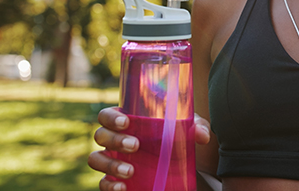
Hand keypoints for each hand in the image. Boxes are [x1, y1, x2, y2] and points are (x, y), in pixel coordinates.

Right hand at [87, 108, 214, 190]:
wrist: (173, 163)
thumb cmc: (173, 137)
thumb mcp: (186, 128)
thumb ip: (196, 127)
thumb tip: (202, 135)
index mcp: (125, 121)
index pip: (107, 115)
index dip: (111, 117)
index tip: (127, 122)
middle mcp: (113, 139)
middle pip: (100, 135)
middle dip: (115, 140)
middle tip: (135, 145)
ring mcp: (111, 160)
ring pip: (96, 159)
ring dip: (110, 165)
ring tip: (130, 171)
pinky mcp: (113, 180)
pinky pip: (102, 183)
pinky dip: (109, 186)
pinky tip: (122, 188)